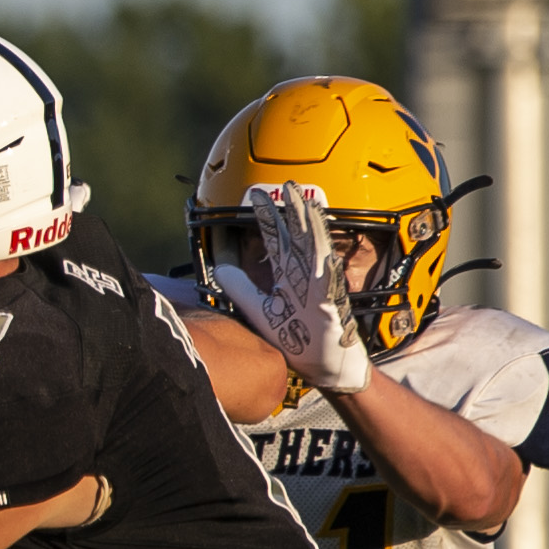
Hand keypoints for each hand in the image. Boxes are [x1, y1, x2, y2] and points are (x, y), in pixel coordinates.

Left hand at [213, 183, 368, 393]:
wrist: (323, 364)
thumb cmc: (298, 339)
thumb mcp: (260, 310)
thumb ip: (241, 289)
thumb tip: (219, 269)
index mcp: (289, 276)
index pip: (276, 241)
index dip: (267, 219)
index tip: (255, 198)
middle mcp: (305, 274)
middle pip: (297, 234)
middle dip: (291, 209)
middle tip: (284, 183)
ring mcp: (319, 282)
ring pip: (314, 244)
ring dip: (308, 220)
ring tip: (302, 197)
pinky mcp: (329, 295)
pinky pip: (326, 267)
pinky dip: (323, 248)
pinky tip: (319, 231)